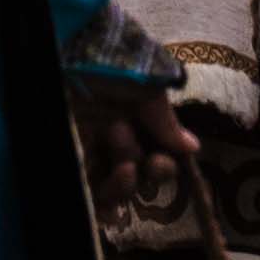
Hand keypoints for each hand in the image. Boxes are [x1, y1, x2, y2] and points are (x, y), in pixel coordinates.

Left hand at [66, 69, 201, 216]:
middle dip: (135, 176)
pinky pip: (82, 186)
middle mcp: (114, 139)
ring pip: (108, 189)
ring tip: (120, 169)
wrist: (70, 45)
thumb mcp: (146, 88)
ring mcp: (88, 147)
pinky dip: (94, 204)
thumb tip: (192, 148)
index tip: (159, 162)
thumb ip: (164, 122)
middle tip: (125, 149)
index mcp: (137, 123)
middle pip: (132, 180)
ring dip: (119, 189)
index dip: (160, 169)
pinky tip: (104, 214)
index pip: (154, 160)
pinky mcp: (66, 153)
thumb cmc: (112, 61)